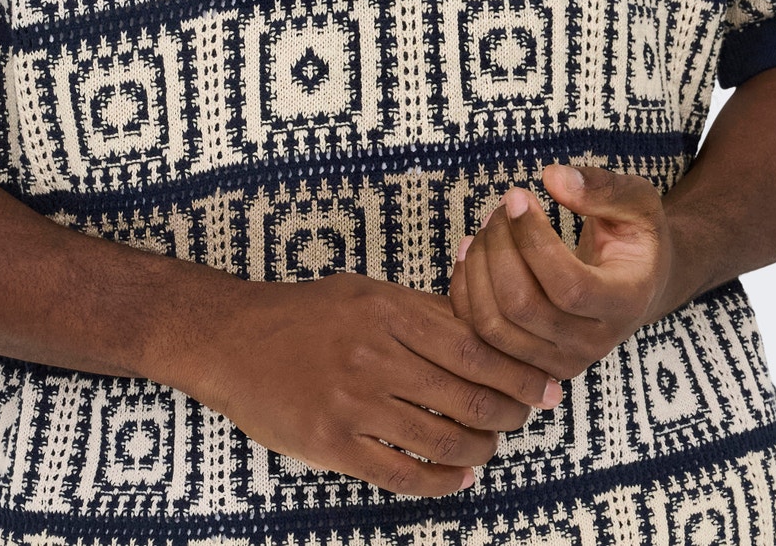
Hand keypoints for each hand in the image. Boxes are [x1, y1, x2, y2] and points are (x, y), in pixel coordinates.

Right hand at [170, 271, 564, 495]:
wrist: (231, 340)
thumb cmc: (303, 313)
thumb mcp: (363, 293)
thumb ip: (419, 313)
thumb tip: (481, 332)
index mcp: (387, 310)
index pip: (474, 347)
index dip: (516, 373)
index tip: (544, 387)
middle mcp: (375, 354)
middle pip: (467, 396)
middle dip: (508, 416)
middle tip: (524, 420)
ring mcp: (354, 402)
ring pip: (442, 438)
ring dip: (479, 451)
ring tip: (489, 449)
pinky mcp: (333, 443)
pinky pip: (402, 473)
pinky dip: (440, 481)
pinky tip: (456, 478)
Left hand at [448, 163, 673, 379]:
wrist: (639, 284)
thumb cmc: (635, 237)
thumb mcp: (637, 203)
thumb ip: (601, 188)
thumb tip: (551, 177)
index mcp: (624, 304)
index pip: (568, 285)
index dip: (532, 238)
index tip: (516, 195)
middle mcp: (592, 344)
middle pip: (522, 306)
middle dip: (499, 247)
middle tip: (501, 206)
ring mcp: (559, 361)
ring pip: (494, 327)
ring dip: (479, 267)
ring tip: (487, 226)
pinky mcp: (530, 364)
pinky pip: (480, 337)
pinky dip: (465, 291)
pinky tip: (473, 251)